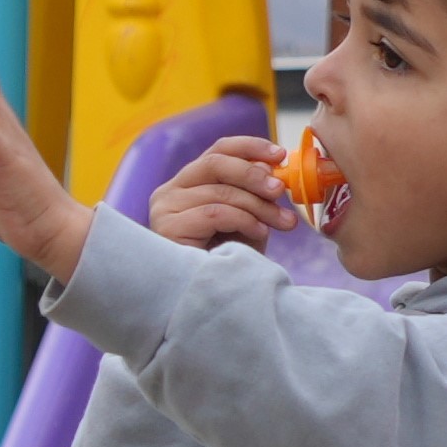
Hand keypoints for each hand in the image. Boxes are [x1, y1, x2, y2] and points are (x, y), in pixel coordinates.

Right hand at [146, 132, 293, 254]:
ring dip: (259, 206)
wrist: (208, 300)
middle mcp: (170, 191)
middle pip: (216, 163)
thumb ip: (255, 193)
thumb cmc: (227, 259)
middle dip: (255, 175)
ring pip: (220, 191)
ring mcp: (165, 209)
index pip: (218, 150)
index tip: (280, 156)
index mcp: (188, 183)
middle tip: (282, 191)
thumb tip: (272, 168)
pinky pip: (214, 213)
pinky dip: (244, 220)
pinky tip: (261, 235)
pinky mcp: (167, 228)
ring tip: (282, 223)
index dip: (250, 147)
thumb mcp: (247, 219)